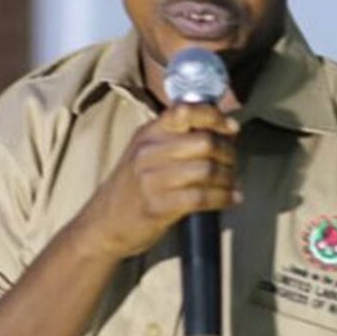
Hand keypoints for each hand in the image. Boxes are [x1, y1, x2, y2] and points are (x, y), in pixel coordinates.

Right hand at [74, 103, 239, 259]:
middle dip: (227, 152)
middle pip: (204, 142)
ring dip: (228, 177)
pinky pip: (202, 197)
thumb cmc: (132, 187)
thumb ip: (176, 138)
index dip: (214, 116)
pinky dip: (223, 198)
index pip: (185, 111)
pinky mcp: (159, 206)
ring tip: (232, 182)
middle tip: (232, 161)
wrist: (104, 223)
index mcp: (148, 133)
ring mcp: (152, 179)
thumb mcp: (145, 152)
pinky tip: (232, 199)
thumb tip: (225, 130)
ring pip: (207, 170)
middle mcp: (149, 152)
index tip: (231, 128)